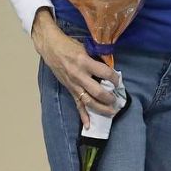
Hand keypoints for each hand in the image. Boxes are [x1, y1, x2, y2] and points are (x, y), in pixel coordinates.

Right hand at [31, 8, 118, 128]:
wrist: (51, 48)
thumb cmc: (70, 45)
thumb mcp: (86, 48)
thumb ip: (97, 58)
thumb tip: (111, 67)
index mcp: (85, 62)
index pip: (105, 73)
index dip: (115, 78)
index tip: (120, 81)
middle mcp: (79, 75)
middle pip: (97, 92)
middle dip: (109, 98)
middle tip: (118, 101)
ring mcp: (73, 84)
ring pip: (88, 101)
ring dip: (100, 108)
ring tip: (111, 112)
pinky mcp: (69, 89)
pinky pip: (77, 104)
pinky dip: (83, 115)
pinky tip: (88, 125)